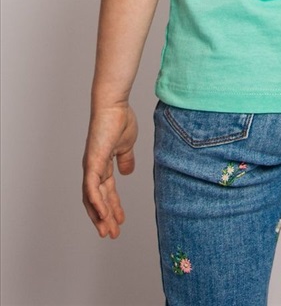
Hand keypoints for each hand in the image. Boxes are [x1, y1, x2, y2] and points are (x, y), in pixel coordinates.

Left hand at [82, 102, 137, 237]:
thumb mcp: (127, 145)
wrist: (114, 106)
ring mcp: (91, 167)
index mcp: (102, 165)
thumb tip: (127, 172)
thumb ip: (126, 160)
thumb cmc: (120, 120)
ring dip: (100, 216)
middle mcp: (93, 169)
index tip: (120, 222)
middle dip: (104, 218)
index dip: (112, 207)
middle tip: (111, 235)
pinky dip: (96, 203)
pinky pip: (92, 188)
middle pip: (97, 200)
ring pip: (93, 199)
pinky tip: (103, 215)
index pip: (106, 192)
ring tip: (107, 231)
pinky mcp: (92, 163)